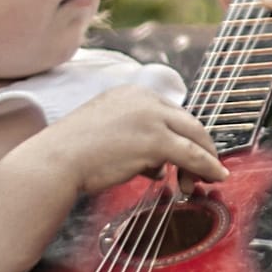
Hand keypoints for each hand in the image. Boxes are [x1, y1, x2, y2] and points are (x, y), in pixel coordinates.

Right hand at [28, 85, 229, 197]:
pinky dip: (208, 166)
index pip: (170, 112)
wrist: (56, 161)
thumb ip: (135, 144)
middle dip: (201, 147)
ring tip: (209, 178)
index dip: (184, 135)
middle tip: (208, 167)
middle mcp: (144, 99)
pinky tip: (214, 176)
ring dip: (206, 159)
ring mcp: (151, 118)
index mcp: (131, 93)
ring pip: (194, 137)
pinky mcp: (156, 140)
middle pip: (188, 121)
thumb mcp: (107, 136)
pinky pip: (192, 155)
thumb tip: (158, 167)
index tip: (190, 153)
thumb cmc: (73, 155)